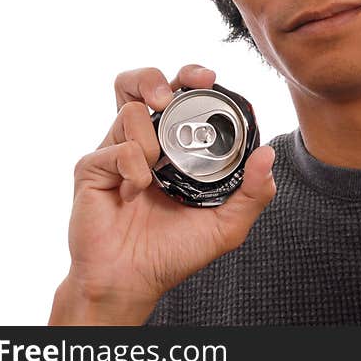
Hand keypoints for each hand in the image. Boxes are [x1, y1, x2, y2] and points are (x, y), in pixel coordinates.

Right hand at [50, 65, 275, 323]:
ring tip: (156, 166)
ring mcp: (116, 152)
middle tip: (170, 95)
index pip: (181, 96)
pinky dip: (132, 167)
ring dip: (150, 136)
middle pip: (142, 83)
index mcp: (175, 146)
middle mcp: (144, 141)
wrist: (133, 282)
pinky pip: (116, 149)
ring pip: (129, 107)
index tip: (210, 79)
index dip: (193, 78)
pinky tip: (136, 192)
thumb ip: (252, 193)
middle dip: (157, 78)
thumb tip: (267, 155)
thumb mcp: (226, 225)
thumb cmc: (174, 251)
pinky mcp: (93, 168)